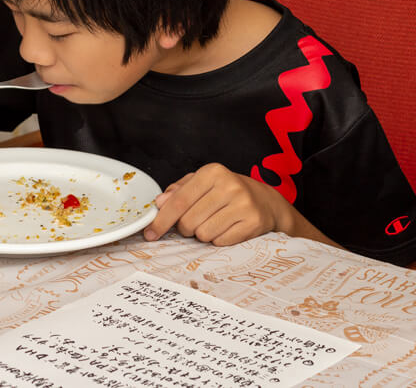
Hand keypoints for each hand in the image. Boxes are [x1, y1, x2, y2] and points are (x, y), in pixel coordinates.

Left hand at [142, 162, 286, 245]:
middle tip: (194, 222)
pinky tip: (226, 228)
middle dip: (185, 228)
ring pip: (203, 234)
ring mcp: (243, 204)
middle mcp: (229, 185)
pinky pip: (220, 242)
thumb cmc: (228, 191)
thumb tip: (159, 203)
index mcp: (213, 172)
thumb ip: (178, 191)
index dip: (161, 220)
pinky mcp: (252, 223)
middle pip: (188, 221)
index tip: (150, 233)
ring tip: (213, 223)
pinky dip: (218, 240)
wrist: (265, 201)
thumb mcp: (203, 183)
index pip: (179, 201)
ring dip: (202, 234)